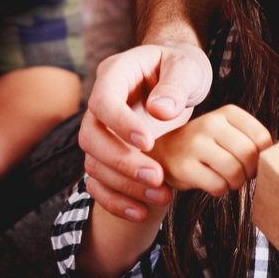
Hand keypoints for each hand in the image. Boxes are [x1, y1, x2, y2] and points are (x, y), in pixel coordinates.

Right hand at [80, 42, 213, 221]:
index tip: (149, 142)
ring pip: (93, 163)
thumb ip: (176, 85)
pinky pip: (99, 181)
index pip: (103, 101)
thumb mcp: (187, 66)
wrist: (178, 76)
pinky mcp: (110, 153)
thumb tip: (160, 111)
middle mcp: (101, 105)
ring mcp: (103, 131)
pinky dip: (115, 200)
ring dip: (123, 185)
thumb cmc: (181, 66)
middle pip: (91, 138)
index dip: (120, 124)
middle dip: (122, 162)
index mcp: (115, 75)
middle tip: (157, 177)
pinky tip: (142, 211)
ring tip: (162, 196)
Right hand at [151, 105, 272, 194]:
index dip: (264, 158)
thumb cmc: (205, 147)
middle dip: (250, 173)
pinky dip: (220, 190)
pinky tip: (211, 183)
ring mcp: (194, 143)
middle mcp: (210, 122)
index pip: (262, 139)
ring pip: (235, 172)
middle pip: (250, 156)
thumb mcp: (228, 133)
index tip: (253, 163)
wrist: (163, 152)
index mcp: (227, 112)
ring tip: (227, 179)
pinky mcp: (183, 166)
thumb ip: (252, 142)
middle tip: (241, 175)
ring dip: (235, 183)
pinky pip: (217, 185)